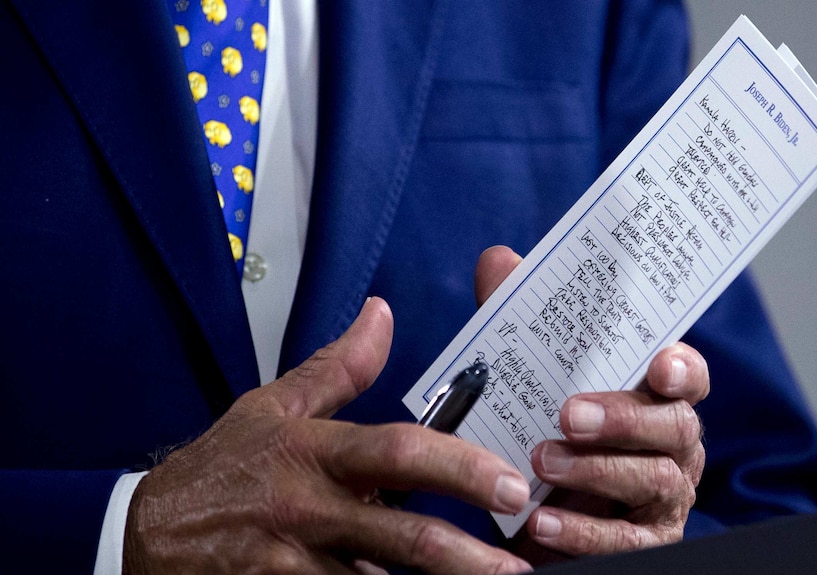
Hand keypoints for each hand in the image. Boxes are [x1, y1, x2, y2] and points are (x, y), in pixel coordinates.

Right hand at [123, 297, 531, 574]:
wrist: (147, 531)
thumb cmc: (222, 466)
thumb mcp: (274, 405)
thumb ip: (338, 367)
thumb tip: (381, 314)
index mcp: (314, 452)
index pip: (396, 453)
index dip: (457, 468)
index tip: (508, 484)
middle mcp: (308, 509)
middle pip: (401, 537)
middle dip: (467, 556)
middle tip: (517, 564)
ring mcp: (292, 563)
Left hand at [475, 246, 707, 559]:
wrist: (531, 508)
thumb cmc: (545, 427)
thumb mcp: (529, 374)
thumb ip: (519, 322)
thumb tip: (499, 259)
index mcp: (652, 396)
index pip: (687, 376)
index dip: (683, 368)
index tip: (660, 364)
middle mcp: (670, 444)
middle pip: (674, 426)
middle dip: (623, 418)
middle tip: (568, 414)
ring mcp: (664, 497)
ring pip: (654, 481)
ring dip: (596, 471)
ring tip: (541, 460)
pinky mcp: (646, 542)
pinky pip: (626, 542)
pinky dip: (584, 531)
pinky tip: (542, 522)